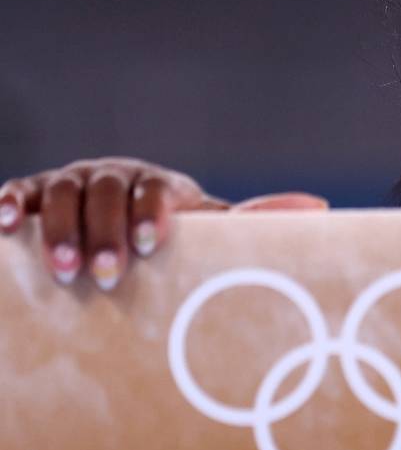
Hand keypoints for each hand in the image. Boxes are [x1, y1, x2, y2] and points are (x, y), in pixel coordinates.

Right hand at [0, 157, 327, 290]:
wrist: (123, 216)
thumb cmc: (171, 228)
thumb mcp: (205, 222)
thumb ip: (251, 218)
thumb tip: (319, 206)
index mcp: (159, 182)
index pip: (155, 187)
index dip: (152, 211)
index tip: (154, 243)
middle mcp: (115, 174)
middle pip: (106, 191)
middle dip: (105, 232)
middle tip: (105, 275)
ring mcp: (72, 181)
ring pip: (62, 193)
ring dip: (59, 229)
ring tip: (63, 270)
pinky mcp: (34, 194)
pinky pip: (18, 192)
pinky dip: (8, 204)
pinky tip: (3, 224)